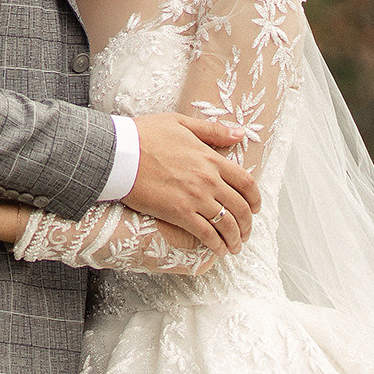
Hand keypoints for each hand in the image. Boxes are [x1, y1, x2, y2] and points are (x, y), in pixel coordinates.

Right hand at [124, 112, 259, 254]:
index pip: (246, 182)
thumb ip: (213, 130)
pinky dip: (216, 245)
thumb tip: (240, 133)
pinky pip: (205, 234)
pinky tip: (218, 250)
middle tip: (245, 232)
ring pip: (226, 224)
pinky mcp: (178, 213)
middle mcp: (208, 180)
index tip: (255, 208)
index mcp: (211, 159)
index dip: (255, 199)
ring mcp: (194, 198)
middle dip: (247, 224)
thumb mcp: (180, 123)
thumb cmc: (144, 135)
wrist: (118, 153)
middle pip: (240, 207)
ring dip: (234, 238)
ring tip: (234, 246)